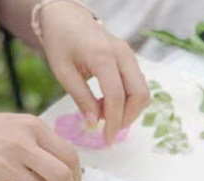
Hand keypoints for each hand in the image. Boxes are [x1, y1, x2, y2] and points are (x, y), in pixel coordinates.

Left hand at [39, 4, 149, 142]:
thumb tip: (94, 124)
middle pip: (139, 94)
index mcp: (103, 56)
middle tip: (108, 129)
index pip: (116, 96)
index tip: (106, 140)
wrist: (66, 17)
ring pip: (142, 91)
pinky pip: (137, 85)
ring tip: (106, 115)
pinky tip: (109, 104)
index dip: (114, 122)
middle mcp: (122, 54)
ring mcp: (129, 55)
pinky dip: (128, 100)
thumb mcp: (63, 72)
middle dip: (127, 118)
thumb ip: (81, 98)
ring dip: (129, 110)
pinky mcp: (130, 59)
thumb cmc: (61, 42)